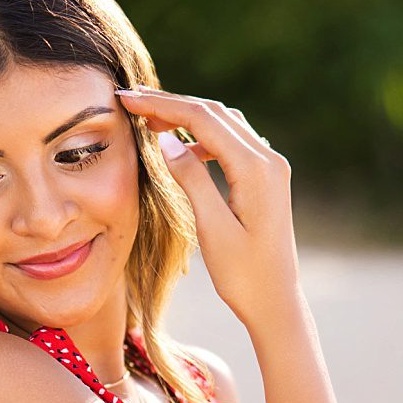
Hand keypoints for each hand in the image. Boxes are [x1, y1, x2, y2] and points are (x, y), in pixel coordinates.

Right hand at [116, 86, 300, 328]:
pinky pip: (233, 144)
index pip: (203, 119)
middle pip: (215, 113)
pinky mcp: (268, 179)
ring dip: (188, 117)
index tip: (126, 98)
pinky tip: (183, 151)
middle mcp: (269, 161)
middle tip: (131, 101)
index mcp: (256, 169)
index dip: (162, 105)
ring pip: (225, 124)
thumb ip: (191, 180)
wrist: (276, 304)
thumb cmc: (244, 275)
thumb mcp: (212, 228)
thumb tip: (166, 140)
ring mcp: (272, 168)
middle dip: (172, 104)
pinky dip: (205, 137)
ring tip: (150, 121)